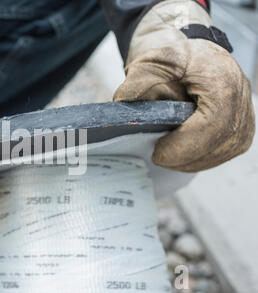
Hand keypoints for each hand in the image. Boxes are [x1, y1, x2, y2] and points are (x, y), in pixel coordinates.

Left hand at [114, 0, 254, 171]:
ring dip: (192, 161)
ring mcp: (246, 114)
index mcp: (222, 80)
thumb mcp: (150, 63)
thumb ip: (136, 81)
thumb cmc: (173, 60)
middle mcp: (242, 97)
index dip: (185, 145)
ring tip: (168, 156)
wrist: (191, 56)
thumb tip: (122, 101)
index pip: (213, 124)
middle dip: (185, 157)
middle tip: (158, 157)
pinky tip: (181, 154)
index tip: (158, 152)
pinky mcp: (242, 127)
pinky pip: (225, 151)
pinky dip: (201, 158)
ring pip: (224, 151)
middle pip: (220, 143)